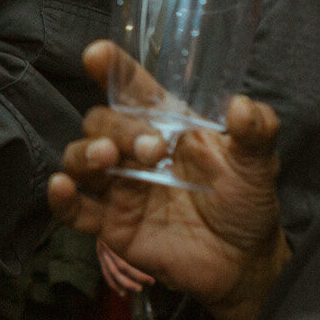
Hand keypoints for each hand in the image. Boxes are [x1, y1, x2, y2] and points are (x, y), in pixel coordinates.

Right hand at [48, 41, 288, 319]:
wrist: (243, 263)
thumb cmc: (246, 202)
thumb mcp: (258, 163)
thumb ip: (257, 131)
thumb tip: (243, 106)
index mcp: (166, 124)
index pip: (131, 88)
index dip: (111, 68)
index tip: (97, 55)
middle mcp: (135, 150)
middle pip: (102, 121)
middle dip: (117, 128)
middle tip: (150, 149)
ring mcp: (120, 187)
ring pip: (81, 157)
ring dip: (86, 153)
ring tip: (106, 158)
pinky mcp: (112, 225)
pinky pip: (75, 210)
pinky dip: (62, 199)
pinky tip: (61, 187)